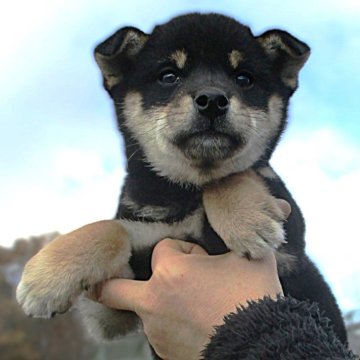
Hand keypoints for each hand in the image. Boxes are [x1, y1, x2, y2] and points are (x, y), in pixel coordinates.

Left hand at [99, 239, 283, 359]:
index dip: (187, 250)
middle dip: (107, 284)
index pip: (165, 247)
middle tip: (101, 284)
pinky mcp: (164, 352)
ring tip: (194, 302)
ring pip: (145, 306)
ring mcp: (155, 330)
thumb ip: (251, 232)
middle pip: (113, 289)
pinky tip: (196, 320)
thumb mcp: (252, 258)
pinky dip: (169, 321)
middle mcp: (153, 301)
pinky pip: (159, 329)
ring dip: (161, 299)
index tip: (206, 260)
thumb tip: (281, 206)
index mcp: (170, 272)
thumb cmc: (254, 298)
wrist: (261, 347)